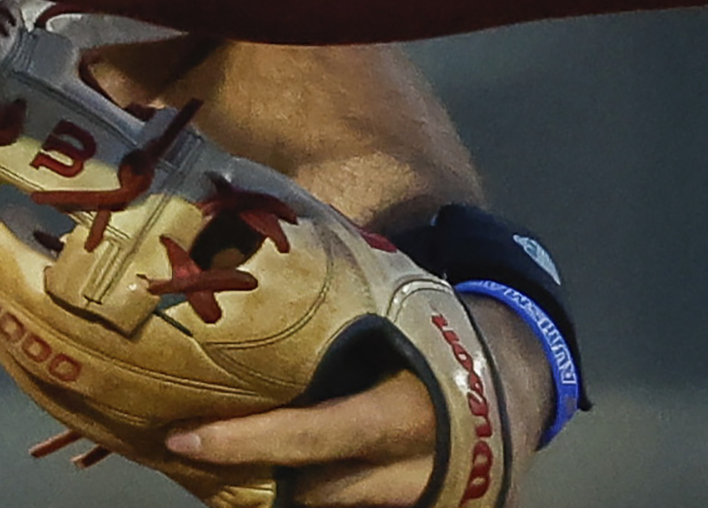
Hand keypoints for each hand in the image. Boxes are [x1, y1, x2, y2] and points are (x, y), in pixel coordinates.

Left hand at [162, 296, 549, 505]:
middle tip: (190, 451)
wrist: (524, 373)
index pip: (311, 438)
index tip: (183, 437)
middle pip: (316, 491)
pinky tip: (280, 476)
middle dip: (253, 474)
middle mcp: (416, 469)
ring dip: (284, 489)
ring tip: (221, 467)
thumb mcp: (399, 303)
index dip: (243, 441)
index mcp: (406, 412)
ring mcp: (427, 501)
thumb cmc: (445, 325)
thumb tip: (252, 228)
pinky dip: (320, 494)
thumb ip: (339, 296)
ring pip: (336, 506)